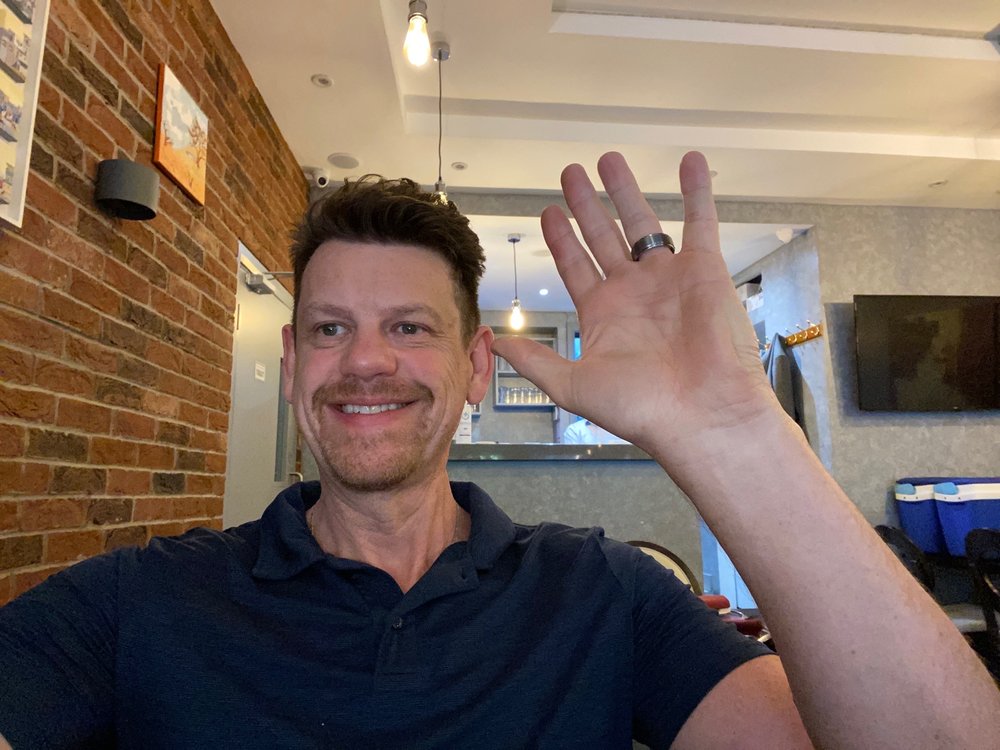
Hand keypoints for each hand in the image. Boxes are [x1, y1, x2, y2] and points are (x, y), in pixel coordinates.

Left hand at [491, 152, 776, 460]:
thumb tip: (496, 344)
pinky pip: (701, 222)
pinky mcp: (705, 270)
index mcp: (603, 314)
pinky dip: (697, 192)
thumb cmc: (640, 407)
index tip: (547, 211)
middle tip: (570, 173)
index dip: (559, 238)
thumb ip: (535, 360)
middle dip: (586, 205)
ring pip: (643, 222)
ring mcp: (668, 279)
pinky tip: (690, 161)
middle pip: (603, 236)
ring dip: (626, 191)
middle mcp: (633, 292)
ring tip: (608, 160)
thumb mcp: (572, 384)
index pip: (575, 264)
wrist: (700, 415)